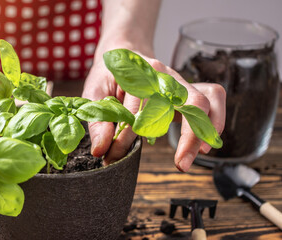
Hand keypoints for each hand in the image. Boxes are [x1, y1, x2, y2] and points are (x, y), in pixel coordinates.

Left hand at [82, 44, 224, 171]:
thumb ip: (98, 120)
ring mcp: (180, 81)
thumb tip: (101, 148)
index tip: (113, 156)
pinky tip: (204, 144)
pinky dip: (215, 120)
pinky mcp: (188, 88)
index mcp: (139, 74)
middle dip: (186, 136)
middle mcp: (164, 75)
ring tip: (194, 156)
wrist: (124, 51)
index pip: (138, 111)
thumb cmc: (109, 74)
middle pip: (184, 101)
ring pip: (204, 100)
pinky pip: (213, 97)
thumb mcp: (94, 92)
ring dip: (203, 131)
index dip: (125, 138)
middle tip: (180, 164)